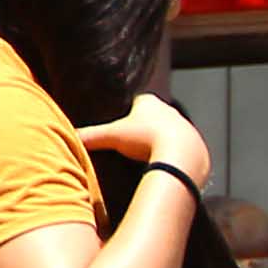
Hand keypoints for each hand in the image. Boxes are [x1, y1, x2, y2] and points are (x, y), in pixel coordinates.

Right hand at [81, 96, 212, 183]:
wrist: (182, 157)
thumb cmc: (147, 140)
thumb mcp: (112, 136)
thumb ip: (90, 136)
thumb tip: (70, 138)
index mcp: (150, 102)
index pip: (135, 103)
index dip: (126, 114)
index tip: (120, 126)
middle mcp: (170, 111)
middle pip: (152, 118)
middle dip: (143, 129)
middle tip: (132, 144)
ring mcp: (185, 128)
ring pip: (169, 134)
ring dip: (159, 143)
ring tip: (148, 157)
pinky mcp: (196, 146)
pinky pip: (181, 150)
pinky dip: (173, 156)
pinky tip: (165, 165)